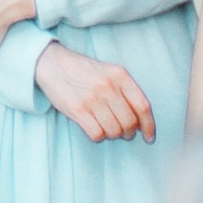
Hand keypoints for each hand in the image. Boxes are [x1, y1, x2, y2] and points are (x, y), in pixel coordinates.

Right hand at [36, 46, 156, 143]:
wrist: (53, 64)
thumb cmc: (85, 72)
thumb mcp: (109, 73)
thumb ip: (126, 93)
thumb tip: (142, 124)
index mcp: (120, 75)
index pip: (143, 106)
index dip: (149, 126)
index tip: (149, 138)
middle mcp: (108, 86)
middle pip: (129, 122)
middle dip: (129, 133)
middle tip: (123, 133)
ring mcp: (92, 98)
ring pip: (114, 131)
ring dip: (113, 135)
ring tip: (107, 127)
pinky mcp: (77, 109)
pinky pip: (97, 134)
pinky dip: (98, 136)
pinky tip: (95, 127)